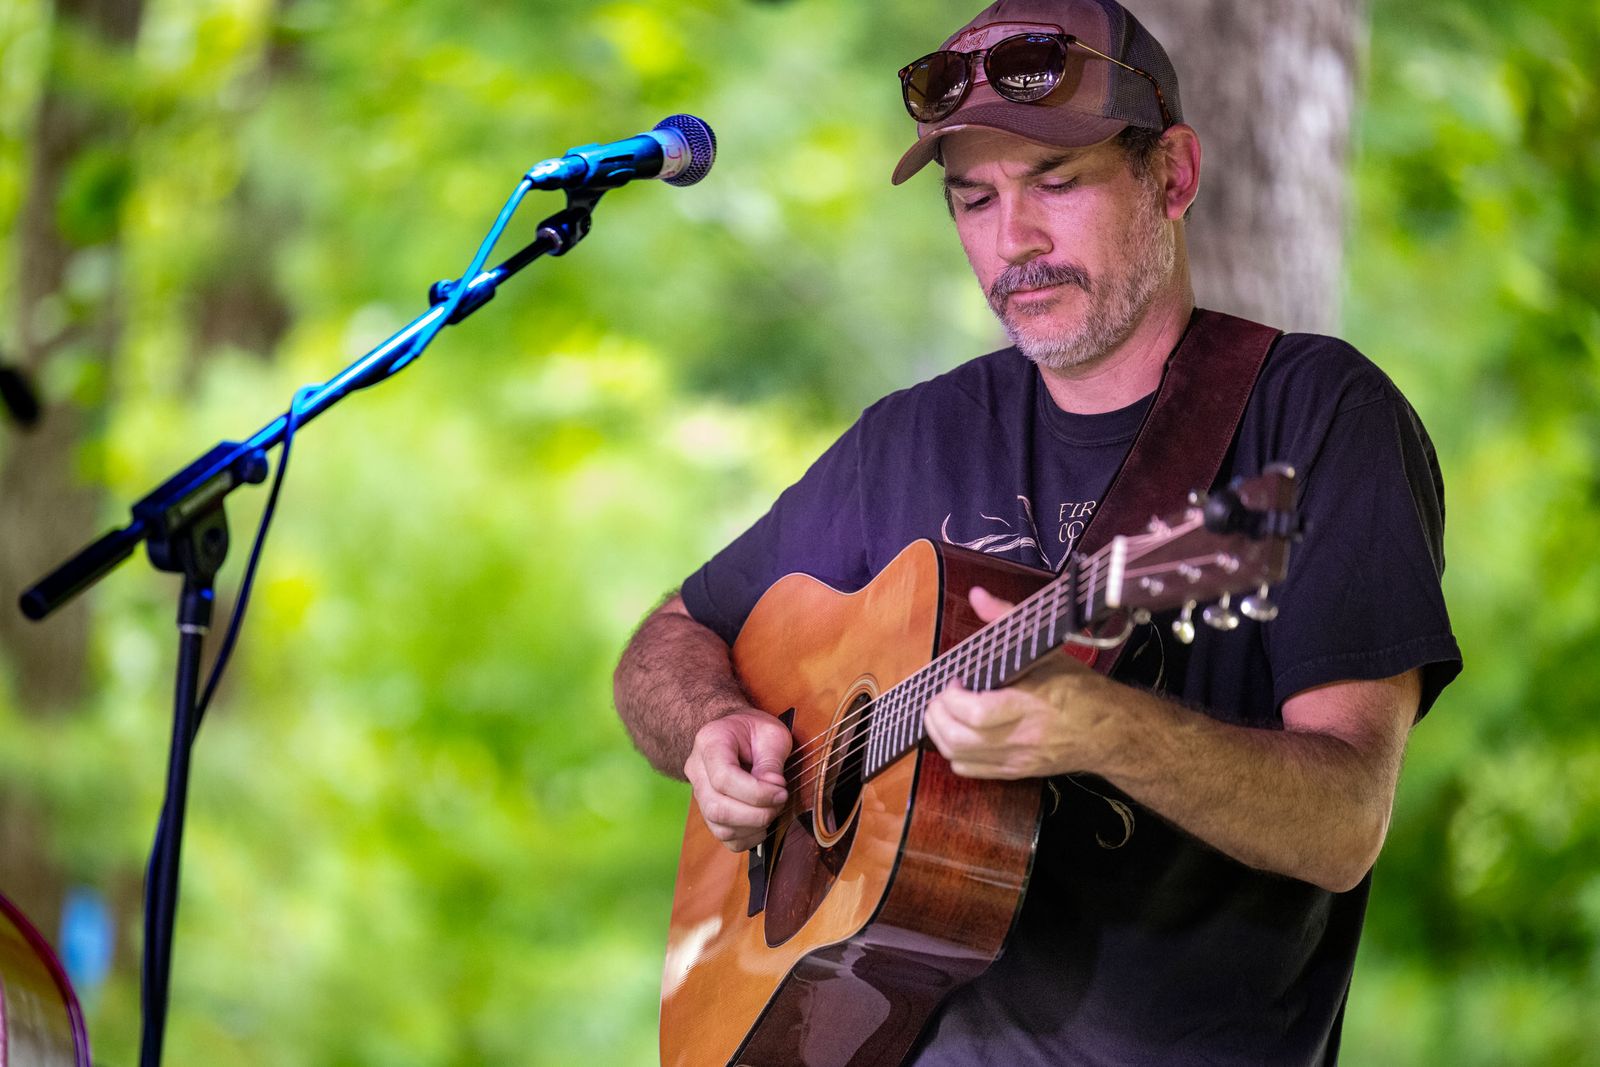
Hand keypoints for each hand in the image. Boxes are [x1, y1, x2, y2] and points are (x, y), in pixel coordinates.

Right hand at [683, 709, 791, 851]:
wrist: (736, 731)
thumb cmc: (754, 730)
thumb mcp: (771, 734)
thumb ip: (771, 762)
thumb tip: (774, 791)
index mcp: (710, 742)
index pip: (723, 778)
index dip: (756, 793)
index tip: (781, 791)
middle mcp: (697, 770)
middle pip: (717, 808)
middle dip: (756, 814)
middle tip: (780, 802)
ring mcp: (699, 793)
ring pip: (718, 826)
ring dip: (753, 826)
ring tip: (773, 809)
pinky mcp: (708, 811)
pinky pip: (724, 836)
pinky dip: (747, 837)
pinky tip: (762, 824)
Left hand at [923, 586, 1111, 779]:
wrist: (1110, 732)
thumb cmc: (1079, 690)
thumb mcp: (1047, 648)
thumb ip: (1007, 619)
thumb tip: (978, 596)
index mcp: (1031, 704)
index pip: (978, 713)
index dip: (954, 697)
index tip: (956, 679)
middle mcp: (1021, 737)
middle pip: (959, 739)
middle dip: (937, 714)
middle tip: (942, 696)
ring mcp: (1016, 759)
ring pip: (958, 757)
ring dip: (939, 732)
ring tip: (945, 711)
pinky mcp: (1014, 772)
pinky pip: (968, 770)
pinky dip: (953, 752)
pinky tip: (960, 731)